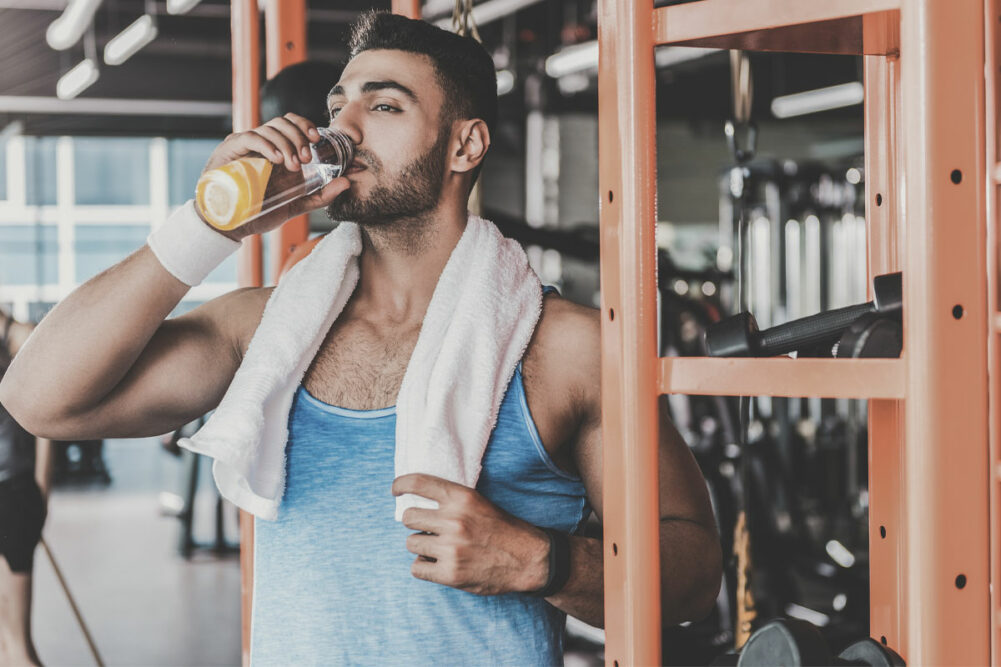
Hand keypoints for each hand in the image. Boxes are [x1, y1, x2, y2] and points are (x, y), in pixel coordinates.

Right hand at [199, 113, 348, 239]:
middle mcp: (263, 144)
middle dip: (298, 136)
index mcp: (278, 151)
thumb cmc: (258, 212)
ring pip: (270, 128)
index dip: (306, 126)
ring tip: (292, 165)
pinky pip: (250, 137)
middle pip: (284, 122)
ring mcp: (246, 145)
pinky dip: (267, 145)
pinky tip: (277, 159)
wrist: (228, 225)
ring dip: (286, 143)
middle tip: (305, 158)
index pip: (293, 124)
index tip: (316, 140)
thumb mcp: (295, 205)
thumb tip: (347, 182)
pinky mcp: (231, 149)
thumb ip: (320, 195)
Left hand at [392, 473, 550, 595]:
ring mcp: (451, 548)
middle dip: (415, 524)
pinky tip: (437, 564)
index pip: (418, 483)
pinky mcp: (450, 573)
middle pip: (408, 518)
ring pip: (411, 544)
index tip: (396, 490)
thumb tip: (414, 500)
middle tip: (428, 530)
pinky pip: (417, 568)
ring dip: (421, 547)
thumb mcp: (479, 503)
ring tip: (439, 549)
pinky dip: (424, 567)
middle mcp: (454, 520)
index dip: (401, 485)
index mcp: (461, 498)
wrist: (528, 558)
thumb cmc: (502, 529)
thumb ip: (451, 501)